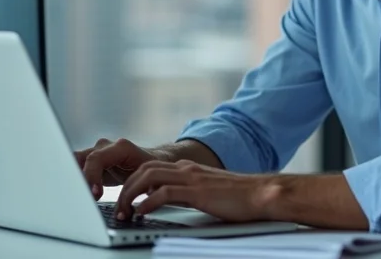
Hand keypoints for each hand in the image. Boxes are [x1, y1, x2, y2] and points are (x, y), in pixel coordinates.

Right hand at [74, 138, 165, 199]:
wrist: (152, 160)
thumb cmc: (152, 168)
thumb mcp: (148, 178)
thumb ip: (136, 190)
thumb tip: (128, 209)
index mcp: (121, 147)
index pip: (96, 159)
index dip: (91, 176)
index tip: (94, 194)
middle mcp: (105, 147)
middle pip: (81, 160)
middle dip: (78, 180)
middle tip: (82, 199)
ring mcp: (96, 152)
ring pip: (74, 162)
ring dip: (75, 180)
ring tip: (80, 199)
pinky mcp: (91, 162)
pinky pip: (77, 168)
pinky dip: (76, 182)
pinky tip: (80, 195)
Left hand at [114, 160, 276, 222]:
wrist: (261, 194)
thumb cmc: (238, 198)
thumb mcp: (205, 192)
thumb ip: (185, 193)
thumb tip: (163, 202)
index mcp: (187, 168)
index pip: (150, 167)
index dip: (133, 182)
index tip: (125, 199)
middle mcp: (186, 169)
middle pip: (143, 169)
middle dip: (126, 188)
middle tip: (119, 208)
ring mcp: (191, 178)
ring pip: (149, 177)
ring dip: (132, 194)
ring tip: (126, 212)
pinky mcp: (198, 191)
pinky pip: (165, 193)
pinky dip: (149, 202)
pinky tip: (142, 213)